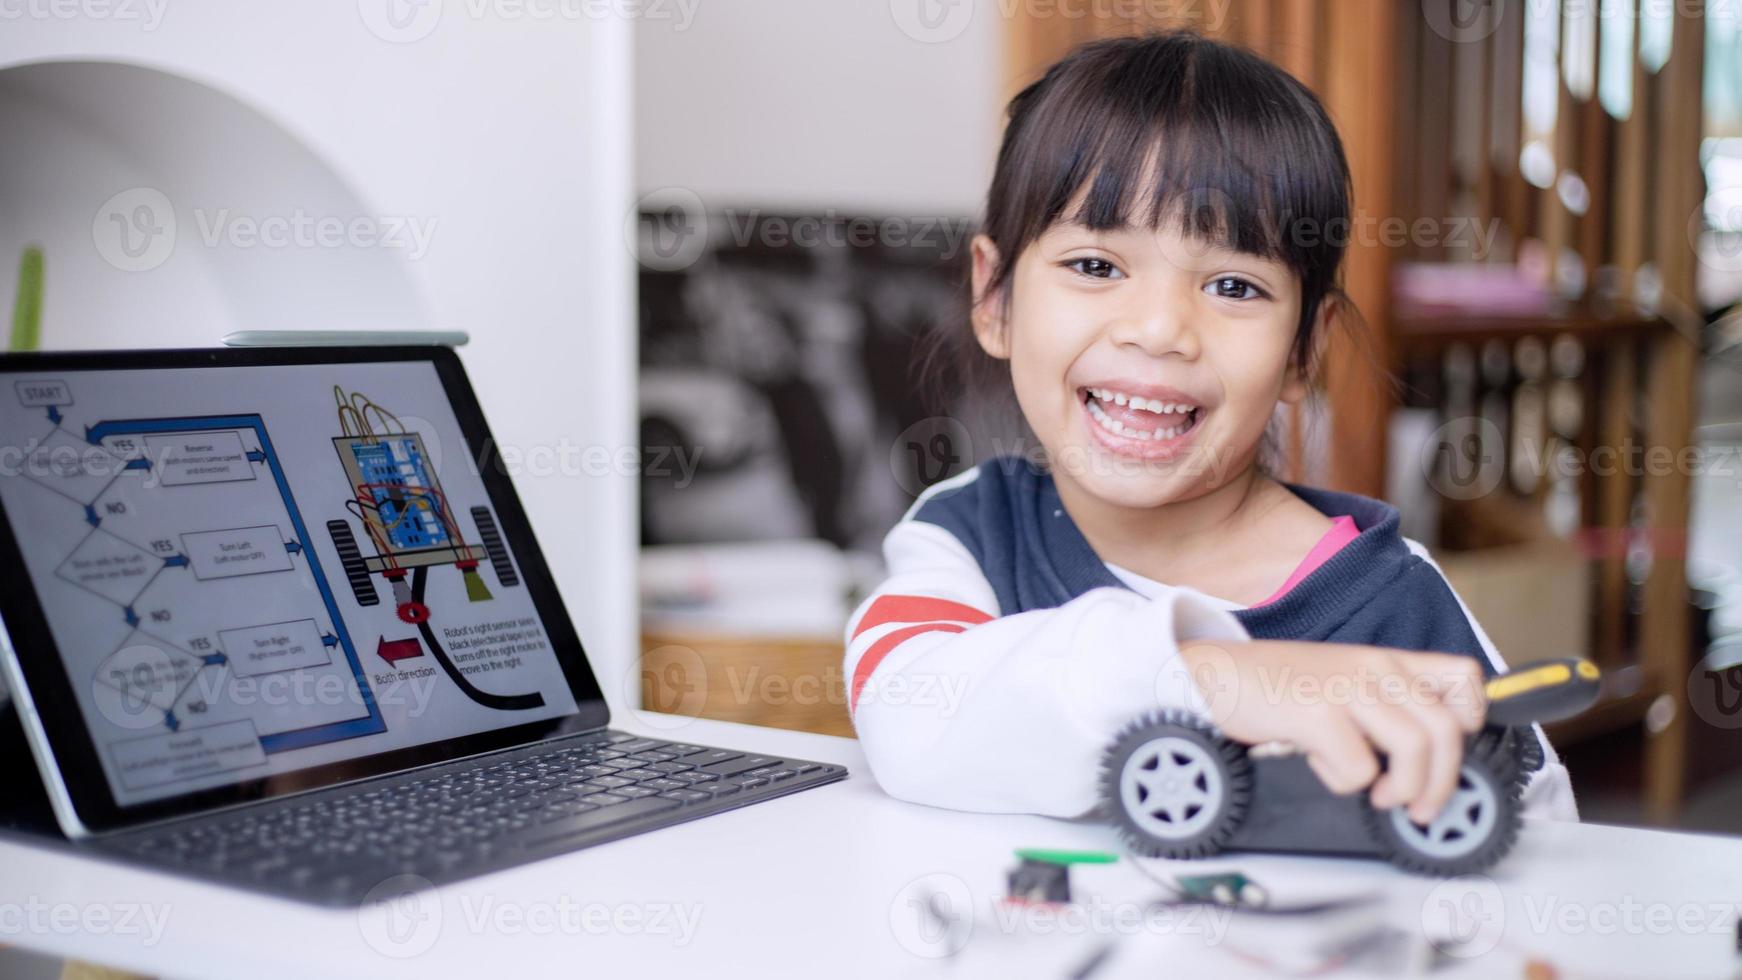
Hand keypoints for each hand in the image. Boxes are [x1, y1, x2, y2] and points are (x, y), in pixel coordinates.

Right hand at [1179, 640, 1487, 823]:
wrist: (1215, 672)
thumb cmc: (1275, 685)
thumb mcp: (1340, 679)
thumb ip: (1381, 702)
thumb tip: (1422, 757)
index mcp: (1385, 660)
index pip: (1464, 678)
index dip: (1470, 721)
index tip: (1448, 753)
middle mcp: (1375, 668)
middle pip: (1447, 729)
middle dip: (1443, 781)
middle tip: (1419, 807)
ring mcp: (1347, 688)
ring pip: (1416, 749)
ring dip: (1403, 789)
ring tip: (1379, 797)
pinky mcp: (1318, 714)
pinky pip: (1359, 768)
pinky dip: (1343, 781)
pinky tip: (1319, 765)